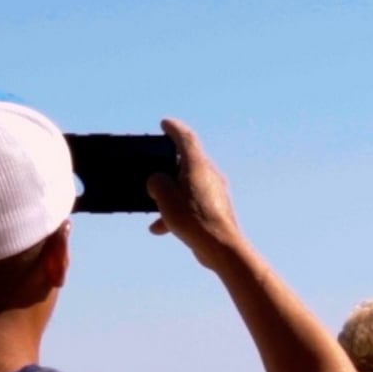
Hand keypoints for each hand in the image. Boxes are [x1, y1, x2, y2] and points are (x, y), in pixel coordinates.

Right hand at [146, 118, 248, 263]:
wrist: (220, 247)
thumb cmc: (193, 219)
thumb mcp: (164, 197)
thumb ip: (156, 182)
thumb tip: (157, 181)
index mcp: (198, 166)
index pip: (186, 138)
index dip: (173, 129)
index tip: (164, 123)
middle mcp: (209, 175)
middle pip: (186, 162)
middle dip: (167, 165)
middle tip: (153, 164)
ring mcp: (214, 192)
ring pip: (186, 186)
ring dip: (168, 195)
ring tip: (152, 206)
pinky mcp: (215, 209)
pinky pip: (191, 204)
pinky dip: (175, 211)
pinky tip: (160, 228)